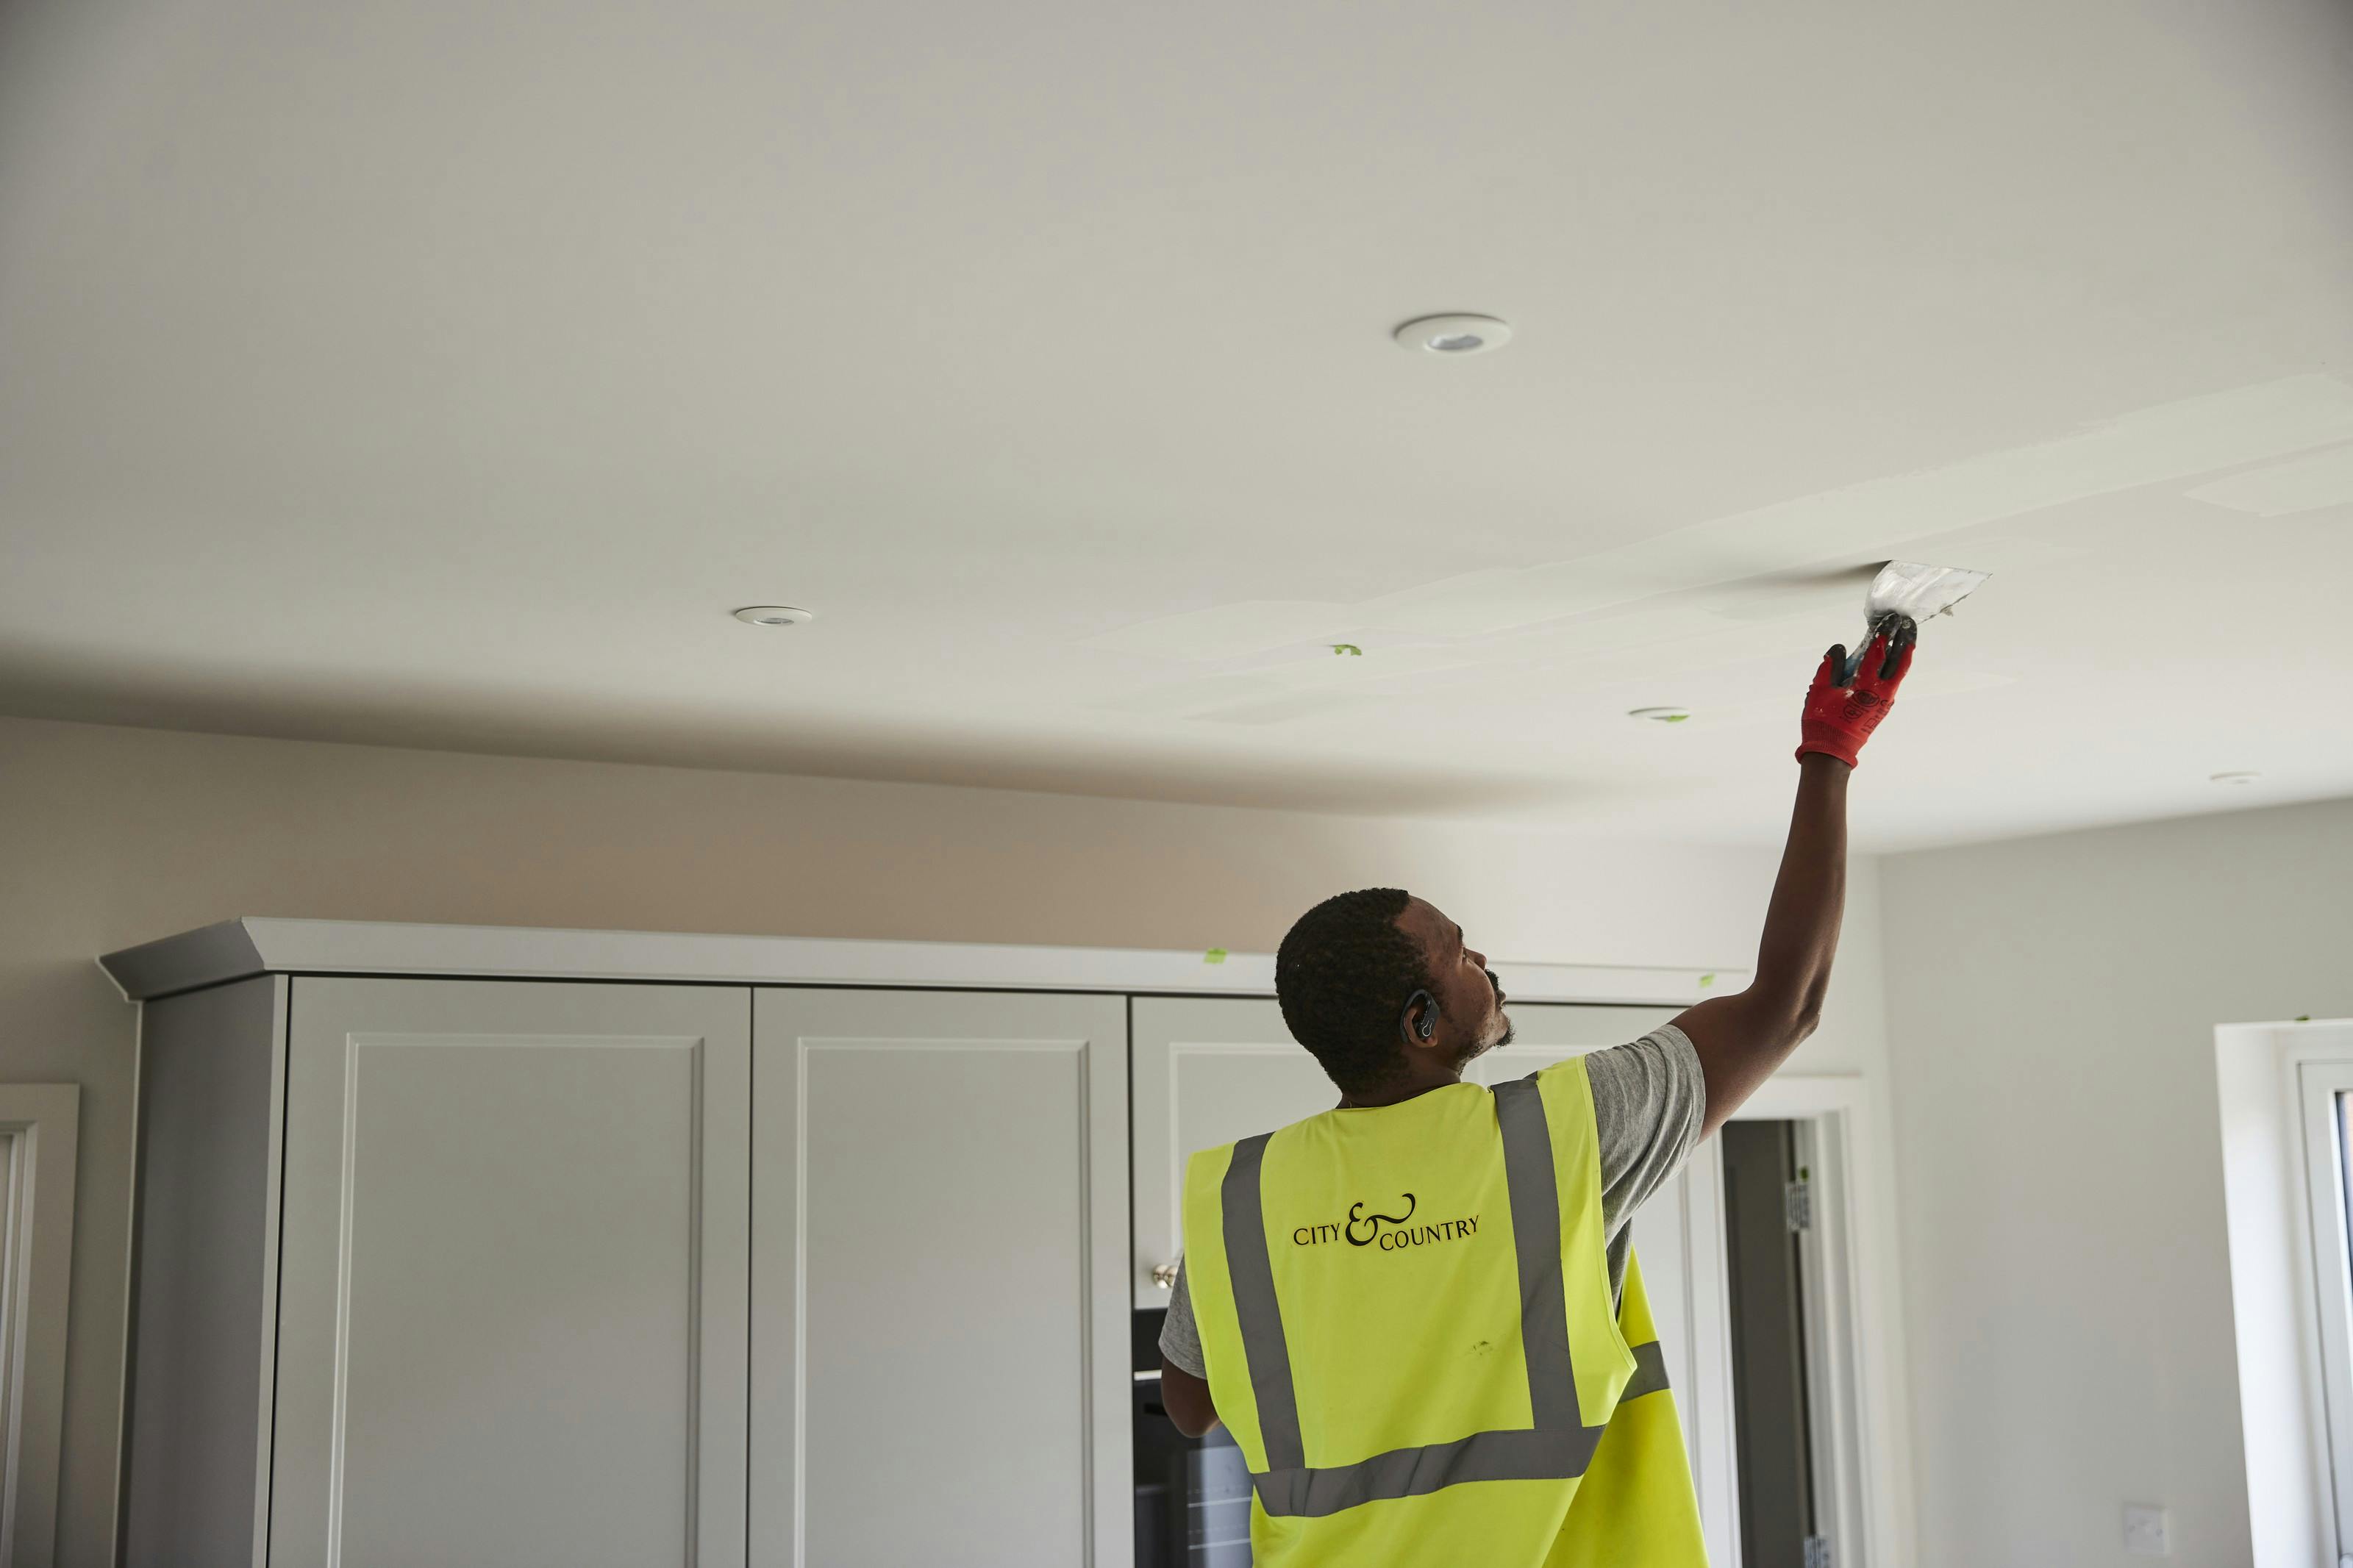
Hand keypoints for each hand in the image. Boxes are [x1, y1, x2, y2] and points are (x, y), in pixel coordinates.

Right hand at [1796, 622, 1914, 766]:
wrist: (1833, 750)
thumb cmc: (1823, 720)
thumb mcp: (1820, 690)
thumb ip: (1830, 667)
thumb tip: (1840, 649)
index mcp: (1865, 685)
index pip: (1878, 653)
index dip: (1883, 635)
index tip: (1890, 620)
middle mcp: (1881, 692)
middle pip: (1899, 661)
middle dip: (1904, 640)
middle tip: (1907, 624)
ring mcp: (1884, 701)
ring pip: (1899, 672)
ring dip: (1903, 654)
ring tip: (1907, 638)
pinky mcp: (1882, 708)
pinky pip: (1893, 682)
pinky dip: (1895, 668)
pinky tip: (1893, 661)